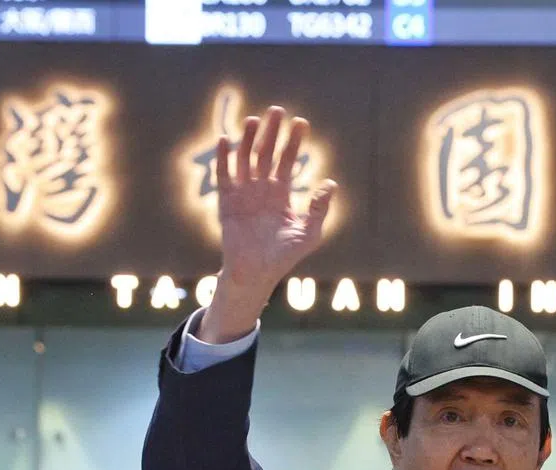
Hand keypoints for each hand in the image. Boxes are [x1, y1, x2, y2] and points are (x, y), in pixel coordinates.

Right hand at [200, 106, 336, 342]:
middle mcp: (261, 189)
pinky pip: (224, 175)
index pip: (287, 161)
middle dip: (273, 132)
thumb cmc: (285, 256)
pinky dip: (224, 158)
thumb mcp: (309, 232)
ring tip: (255, 120)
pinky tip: (227, 140)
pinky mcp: (226, 201)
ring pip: (246, 159)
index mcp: (280, 194)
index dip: (294, 142)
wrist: (257, 272)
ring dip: (250, 139)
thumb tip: (331, 183)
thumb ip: (319, 208)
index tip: (301, 123)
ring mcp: (243, 193)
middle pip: (267, 153)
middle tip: (278, 110)